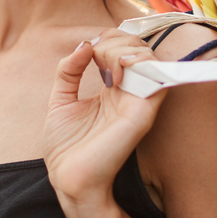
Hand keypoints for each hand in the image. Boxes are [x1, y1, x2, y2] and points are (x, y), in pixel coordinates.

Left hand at [44, 30, 165, 206]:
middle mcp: (129, 92)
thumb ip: (68, 70)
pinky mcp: (143, 113)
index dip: (106, 38)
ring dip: (122, 50)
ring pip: (147, 55)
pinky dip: (138, 63)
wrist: (68, 179)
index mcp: (112, 89)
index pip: (122, 47)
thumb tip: (84, 43)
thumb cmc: (65, 147)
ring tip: (105, 68)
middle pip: (136, 46)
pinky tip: (115, 72)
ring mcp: (138, 101)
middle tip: (96, 59)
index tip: (87, 52)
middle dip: (113, 40)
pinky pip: (156, 77)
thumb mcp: (60, 100)